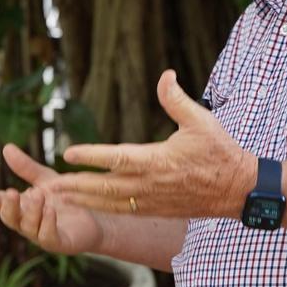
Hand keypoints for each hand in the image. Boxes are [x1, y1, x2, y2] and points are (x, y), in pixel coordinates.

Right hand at [0, 144, 105, 254]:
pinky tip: (50, 210)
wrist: (95, 217)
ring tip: (38, 195)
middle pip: (9, 218)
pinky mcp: (58, 243)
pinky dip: (47, 224)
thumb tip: (6, 147)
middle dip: (8, 206)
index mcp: (20, 207)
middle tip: (12, 192)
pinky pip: (47, 237)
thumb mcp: (44, 180)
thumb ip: (26, 168)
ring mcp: (40, 235)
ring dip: (31, 211)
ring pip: (28, 227)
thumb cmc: (65, 199)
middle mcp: (26, 223)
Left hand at [46, 70, 255, 218]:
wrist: (238, 190)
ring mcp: (151, 201)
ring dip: (82, 199)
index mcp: (157, 161)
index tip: (68, 153)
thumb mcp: (201, 121)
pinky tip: (86, 205)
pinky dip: (100, 208)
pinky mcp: (156, 210)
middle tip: (48, 185)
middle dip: (74, 186)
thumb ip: (177, 100)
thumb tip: (165, 75)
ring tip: (57, 197)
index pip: (116, 158)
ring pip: (109, 203)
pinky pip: (122, 211)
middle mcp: (149, 184)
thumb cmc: (220, 153)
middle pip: (103, 187)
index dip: (91, 156)